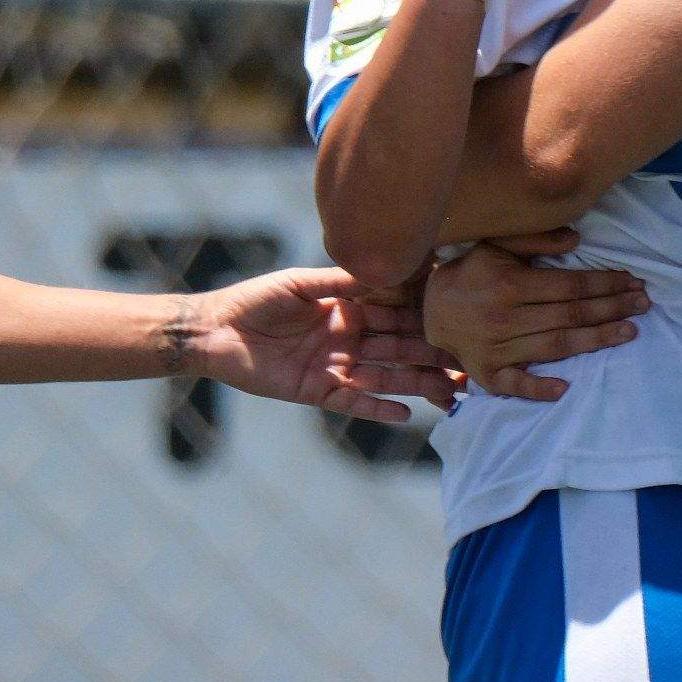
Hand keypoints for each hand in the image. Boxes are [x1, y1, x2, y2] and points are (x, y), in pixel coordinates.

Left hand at [186, 267, 462, 422]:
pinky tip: (407, 415)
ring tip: (450, 392)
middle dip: (432, 356)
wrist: (213, 332)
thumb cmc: (255, 300)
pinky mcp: (318, 392)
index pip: (397, 315)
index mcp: (350, 310)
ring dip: (417, 384)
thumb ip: (342, 281)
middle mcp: (350, 339)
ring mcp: (337, 367)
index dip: (427, 319)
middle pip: (400, 349)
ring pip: (385, 377)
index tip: (460, 321)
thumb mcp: (301, 283)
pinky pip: (355, 402)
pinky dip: (379, 408)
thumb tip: (387, 267)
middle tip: (469, 364)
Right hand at [421, 230, 646, 401]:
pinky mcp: (487, 373)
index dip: (606, 284)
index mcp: (510, 286)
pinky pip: (515, 384)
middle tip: (644, 305)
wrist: (429, 308)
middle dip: (612, 309)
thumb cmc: (472, 273)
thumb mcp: (497, 246)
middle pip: (571, 316)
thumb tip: (576, 239)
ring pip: (556, 346)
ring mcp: (495, 349)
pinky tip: (565, 388)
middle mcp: (504, 319)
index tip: (634, 283)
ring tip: (629, 332)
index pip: (570, 286)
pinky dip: (538, 388)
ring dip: (596, 340)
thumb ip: (535, 241)